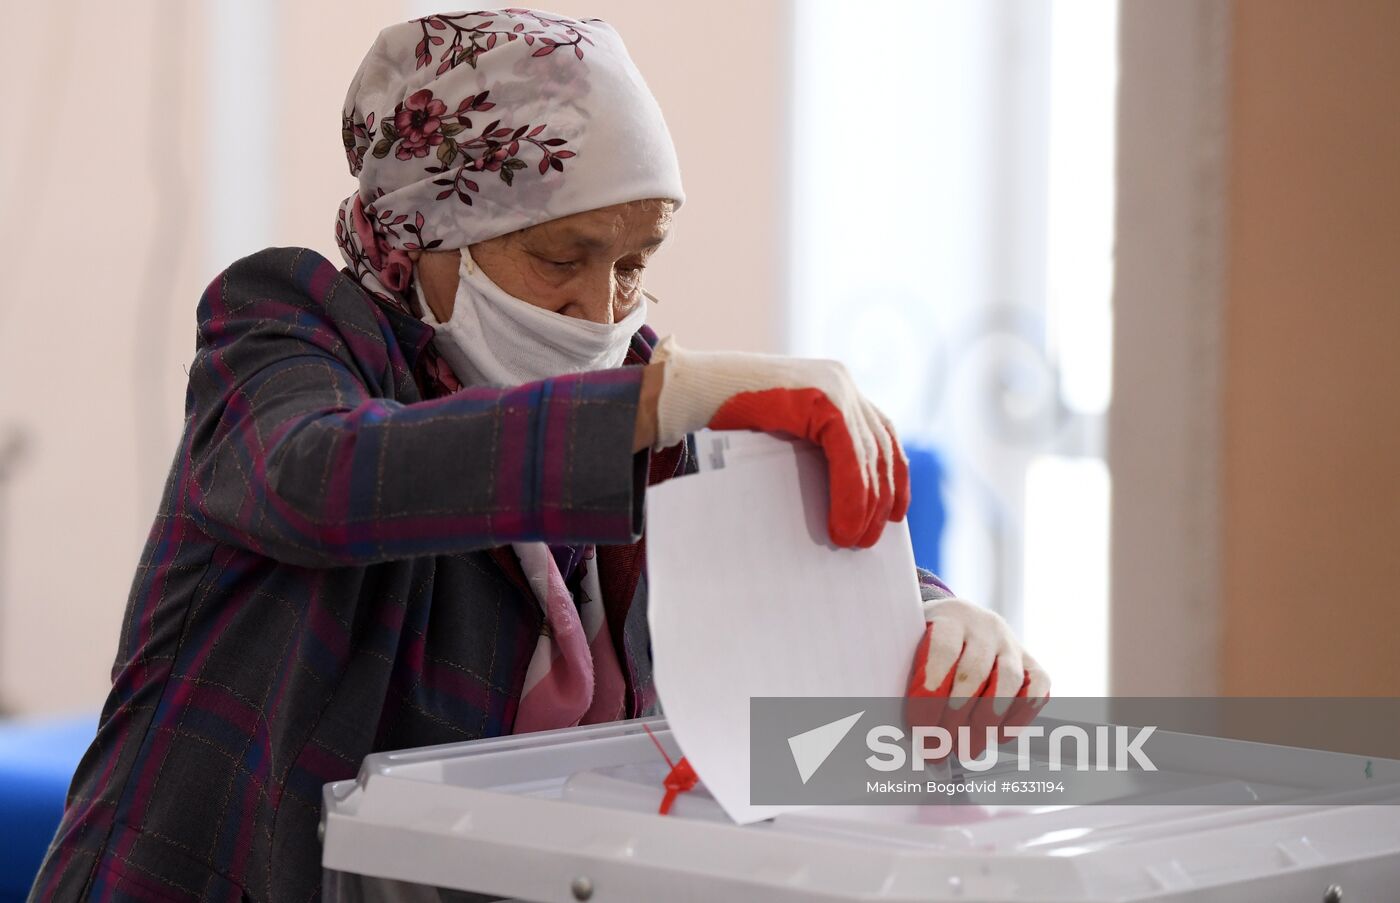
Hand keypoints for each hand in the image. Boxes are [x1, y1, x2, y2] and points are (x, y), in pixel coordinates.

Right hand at [650, 337, 907, 547]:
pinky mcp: (819, 398)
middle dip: (879, 498)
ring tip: (852, 540)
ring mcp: (833, 386)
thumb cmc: (725, 419)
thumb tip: (845, 501)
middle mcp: (841, 381)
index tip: (895, 512)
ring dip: (865, 504)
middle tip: (868, 539)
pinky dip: (850, 494)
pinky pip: (848, 455)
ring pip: (868, 455)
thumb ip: (812, 447)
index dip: (893, 475)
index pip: (880, 434)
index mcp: (835, 386)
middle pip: (879, 447)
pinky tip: (843, 524)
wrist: (689, 390)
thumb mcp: (782, 432)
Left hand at [905, 598, 1049, 758]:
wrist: (958, 619)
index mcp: (950, 617)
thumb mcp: (910, 645)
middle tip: (940, 748)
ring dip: (986, 722)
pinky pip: (1036, 690)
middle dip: (955, 717)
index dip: (931, 693)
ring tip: (967, 749)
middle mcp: (984, 626)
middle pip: (974, 672)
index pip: (942, 652)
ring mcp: (1011, 644)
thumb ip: (907, 675)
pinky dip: (1019, 717)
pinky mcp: (1031, 662)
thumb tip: (905, 725)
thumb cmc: (927, 640)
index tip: (919, 728)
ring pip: (1008, 682)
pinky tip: (997, 736)